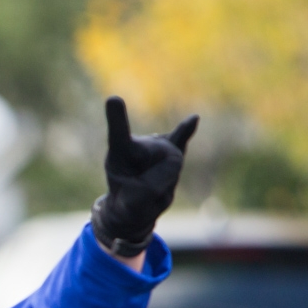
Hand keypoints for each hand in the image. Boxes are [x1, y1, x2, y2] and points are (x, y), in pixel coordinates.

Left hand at [92, 97, 198, 256]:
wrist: (134, 206)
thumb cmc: (126, 203)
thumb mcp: (130, 208)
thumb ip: (147, 190)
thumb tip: (171, 167)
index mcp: (119, 155)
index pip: (119, 135)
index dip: (117, 118)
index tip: (113, 100)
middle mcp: (138, 145)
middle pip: (164, 162)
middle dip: (159, 183)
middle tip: (145, 193)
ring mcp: (157, 146)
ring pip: (174, 165)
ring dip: (167, 183)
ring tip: (154, 187)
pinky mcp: (171, 150)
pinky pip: (182, 137)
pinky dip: (186, 130)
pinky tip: (193, 119)